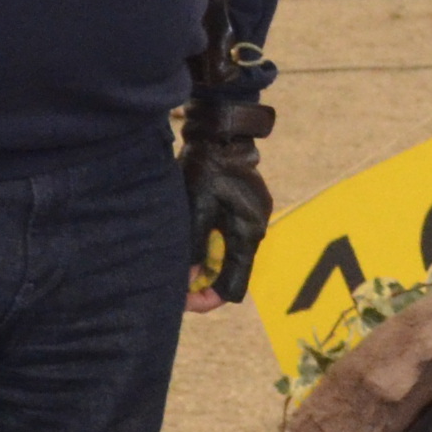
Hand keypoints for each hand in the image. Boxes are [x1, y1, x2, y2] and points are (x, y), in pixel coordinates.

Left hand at [182, 99, 275, 312]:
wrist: (222, 131)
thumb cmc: (207, 168)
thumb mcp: (195, 210)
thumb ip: (193, 247)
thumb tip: (185, 281)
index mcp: (248, 234)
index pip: (234, 288)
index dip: (207, 299)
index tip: (183, 300)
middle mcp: (256, 230)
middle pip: (231, 273)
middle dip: (203, 281)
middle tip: (174, 281)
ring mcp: (254, 217)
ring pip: (229, 255)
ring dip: (206, 261)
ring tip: (179, 258)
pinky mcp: (248, 207)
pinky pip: (230, 237)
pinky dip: (212, 243)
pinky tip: (192, 235)